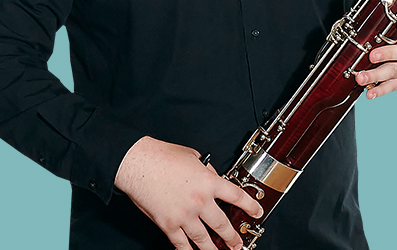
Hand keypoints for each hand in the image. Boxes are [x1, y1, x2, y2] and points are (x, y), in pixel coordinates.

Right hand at [114, 136, 262, 249]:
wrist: (139, 163)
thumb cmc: (164, 156)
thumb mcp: (195, 157)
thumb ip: (208, 171)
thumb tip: (214, 178)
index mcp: (208, 181)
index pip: (236, 196)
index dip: (250, 206)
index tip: (257, 212)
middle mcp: (199, 201)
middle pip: (222, 225)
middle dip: (233, 238)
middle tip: (239, 245)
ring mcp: (184, 215)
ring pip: (204, 240)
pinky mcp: (168, 225)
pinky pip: (181, 244)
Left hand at [356, 12, 396, 98]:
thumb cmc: (395, 29)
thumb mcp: (393, 19)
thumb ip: (386, 16)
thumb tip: (362, 13)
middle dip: (389, 54)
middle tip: (372, 55)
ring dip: (378, 75)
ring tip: (362, 77)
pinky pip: (395, 85)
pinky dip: (381, 89)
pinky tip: (370, 92)